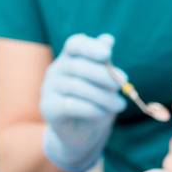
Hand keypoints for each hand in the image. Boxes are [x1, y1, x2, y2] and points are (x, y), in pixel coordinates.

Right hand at [39, 33, 126, 171]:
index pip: (75, 45)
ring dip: (103, 96)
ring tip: (120, 105)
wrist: (79, 132)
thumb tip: (108, 39)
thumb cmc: (94, 100)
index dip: (90, 47)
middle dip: (104, 75)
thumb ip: (104, 61)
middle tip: (123, 85)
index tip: (107, 54)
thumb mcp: (102, 81)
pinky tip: (104, 113)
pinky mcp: (48, 108)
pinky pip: (70, 105)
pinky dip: (91, 108)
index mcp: (68, 58)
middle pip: (78, 66)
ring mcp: (48, 89)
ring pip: (77, 87)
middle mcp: (55, 71)